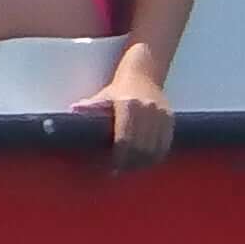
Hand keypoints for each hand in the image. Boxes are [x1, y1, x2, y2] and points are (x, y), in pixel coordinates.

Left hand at [82, 43, 173, 165]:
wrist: (144, 73)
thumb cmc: (120, 88)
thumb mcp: (104, 95)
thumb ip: (92, 106)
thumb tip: (74, 109)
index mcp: (128, 104)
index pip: (125, 140)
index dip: (118, 157)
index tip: (111, 168)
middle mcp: (147, 110)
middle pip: (140, 148)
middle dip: (130, 163)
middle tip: (120, 170)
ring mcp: (161, 114)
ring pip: (155, 150)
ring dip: (143, 163)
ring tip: (131, 167)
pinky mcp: (170, 119)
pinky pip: (165, 145)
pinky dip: (156, 157)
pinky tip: (146, 161)